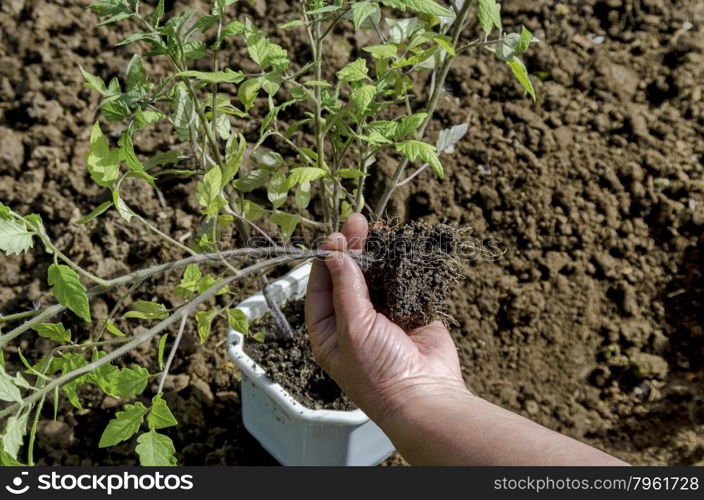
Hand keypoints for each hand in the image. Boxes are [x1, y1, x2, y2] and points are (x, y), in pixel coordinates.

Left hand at [305, 214, 468, 425]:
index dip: (326, 260)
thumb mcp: (353, 329)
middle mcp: (353, 321)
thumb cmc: (380, 372)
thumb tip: (336, 255)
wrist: (426, 395)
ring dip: (375, 252)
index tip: (335, 237)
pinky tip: (398, 244)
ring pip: (375, 276)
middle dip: (352, 249)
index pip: (320, 287)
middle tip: (356, 221)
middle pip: (348, 276)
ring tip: (376, 226)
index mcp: (329, 331)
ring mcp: (382, 316)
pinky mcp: (409, 312)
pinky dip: (399, 264)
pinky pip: (401, 282)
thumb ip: (346, 290)